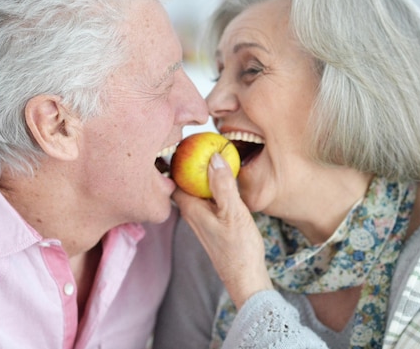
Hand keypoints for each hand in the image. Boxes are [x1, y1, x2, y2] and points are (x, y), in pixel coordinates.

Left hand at [173, 153, 272, 308]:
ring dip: (200, 174)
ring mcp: (202, 219)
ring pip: (195, 190)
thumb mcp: (233, 212)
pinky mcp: (213, 223)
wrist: (246, 278)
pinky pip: (207, 198)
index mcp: (191, 208)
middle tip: (195, 141)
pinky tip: (224, 178)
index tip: (180, 141)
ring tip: (209, 152)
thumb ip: (223, 185)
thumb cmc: (238, 249)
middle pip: (183, 182)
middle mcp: (192, 213)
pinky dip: (211, 185)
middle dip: (186, 163)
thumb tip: (214, 157)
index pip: (173, 178)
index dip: (174, 160)